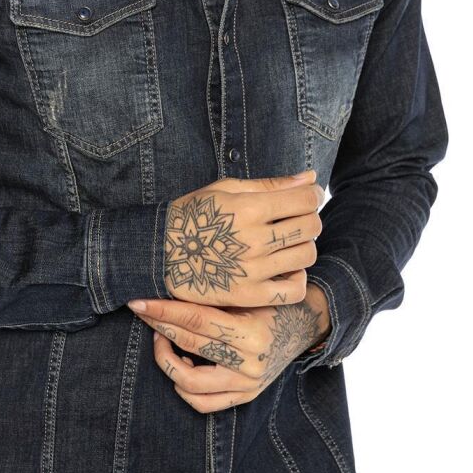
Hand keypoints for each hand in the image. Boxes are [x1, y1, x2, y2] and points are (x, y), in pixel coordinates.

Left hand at [128, 286, 331, 412]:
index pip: (196, 320)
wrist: (302, 325)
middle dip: (159, 326)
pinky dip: (183, 386)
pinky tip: (180, 363)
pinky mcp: (245, 396)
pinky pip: (202, 403)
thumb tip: (164, 288)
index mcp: (252, 333)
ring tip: (163, 339)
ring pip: (189, 383)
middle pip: (189, 345)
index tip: (139, 301)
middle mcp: (251, 364)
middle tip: (143, 311)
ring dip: (167, 359)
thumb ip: (212, 297)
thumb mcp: (247, 293)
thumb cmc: (270, 301)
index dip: (163, 310)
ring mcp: (248, 385)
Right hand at [162, 170, 322, 309]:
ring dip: (303, 245)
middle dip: (309, 217)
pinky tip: (285, 269)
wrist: (159, 253)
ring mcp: (252, 270)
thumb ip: (271, 184)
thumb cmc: (194, 215)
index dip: (313, 194)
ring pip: (306, 255)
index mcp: (249, 208)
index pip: (305, 199)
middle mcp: (253, 240)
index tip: (308, 196)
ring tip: (286, 243)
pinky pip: (293, 290)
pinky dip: (297, 278)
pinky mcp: (249, 295)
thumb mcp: (227, 189)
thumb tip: (311, 177)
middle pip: (310, 226)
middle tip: (296, 218)